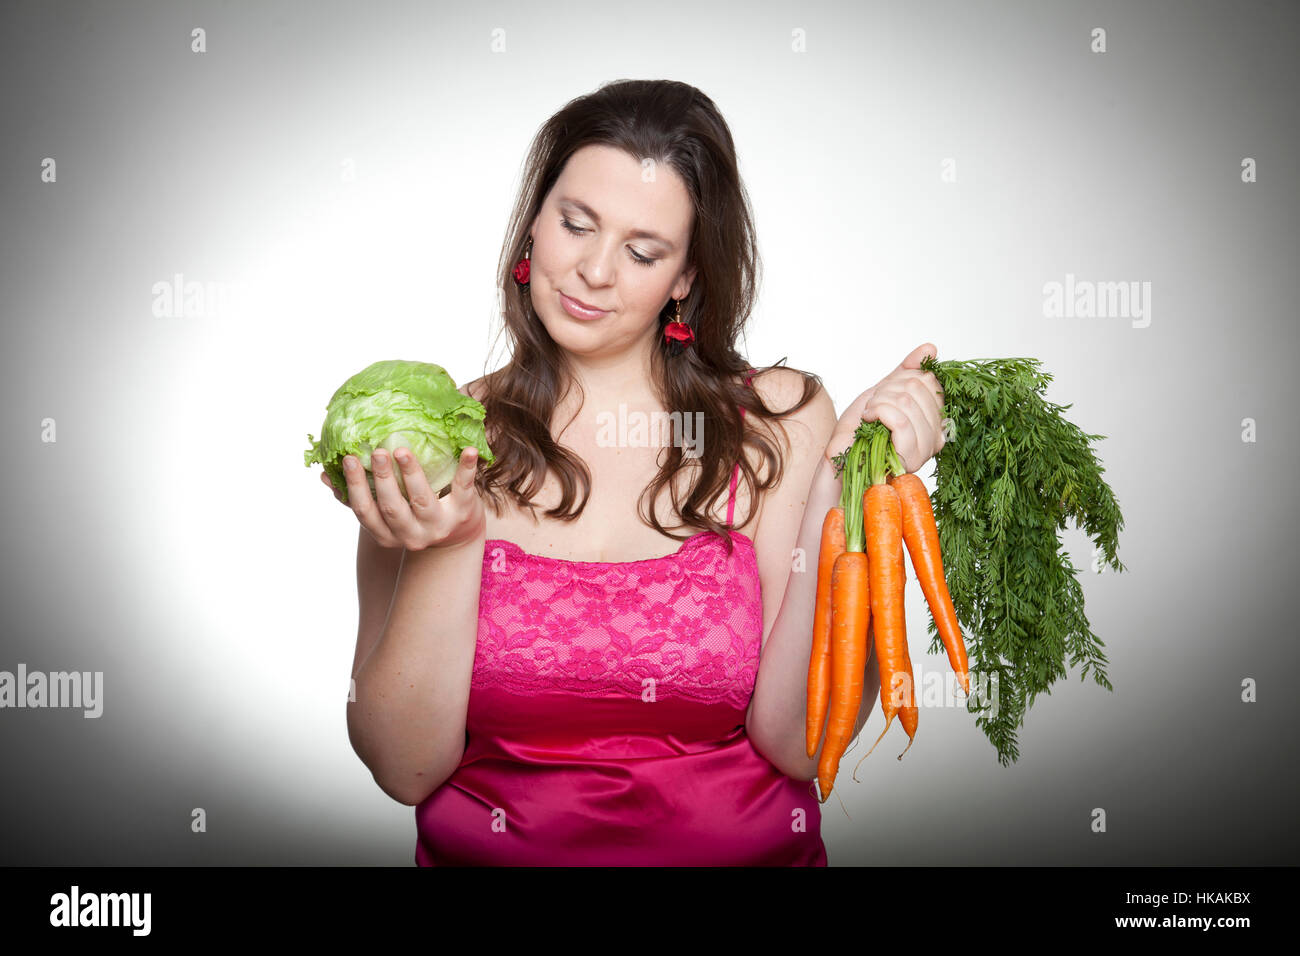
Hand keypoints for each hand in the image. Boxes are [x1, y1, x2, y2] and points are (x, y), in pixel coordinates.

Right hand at [321, 446, 485, 550]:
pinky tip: (469, 450)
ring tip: (403, 450)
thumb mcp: (384, 512)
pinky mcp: (463, 512)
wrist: (457, 533)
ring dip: (412, 474)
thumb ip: (356, 496)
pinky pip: (463, 488)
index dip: (355, 487)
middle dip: (383, 479)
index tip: (349, 459)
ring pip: (422, 500)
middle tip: (376, 452)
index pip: (365, 511)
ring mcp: (438, 525)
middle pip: (392, 507)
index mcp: (387, 534)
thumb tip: (325, 474)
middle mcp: (411, 535)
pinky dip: (466, 468)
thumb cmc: (411, 514)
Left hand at [827, 342, 945, 473]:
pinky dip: (879, 413)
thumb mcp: (883, 392)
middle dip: (886, 391)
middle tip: (873, 408)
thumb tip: (930, 348)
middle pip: (917, 388)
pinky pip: (901, 421)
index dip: (898, 381)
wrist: (841, 453)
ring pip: (907, 402)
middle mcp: (936, 436)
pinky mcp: (911, 458)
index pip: (928, 381)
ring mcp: (926, 449)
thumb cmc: (860, 428)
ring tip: (870, 416)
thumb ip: (907, 371)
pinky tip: (869, 420)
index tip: (883, 396)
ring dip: (878, 403)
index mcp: (935, 419)